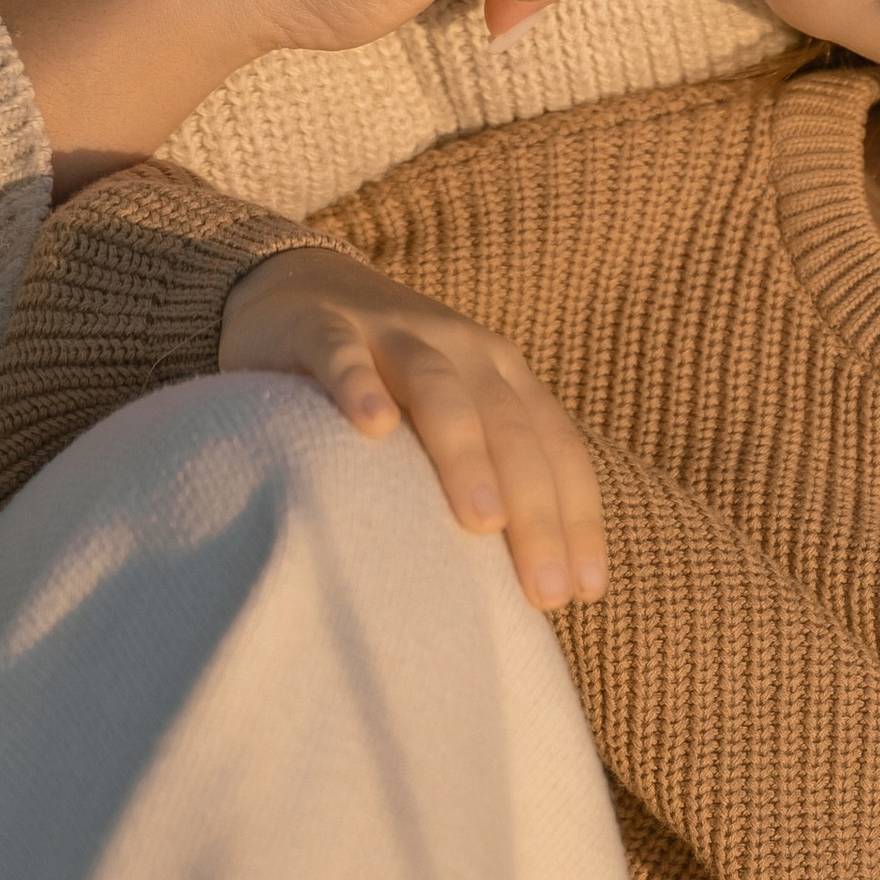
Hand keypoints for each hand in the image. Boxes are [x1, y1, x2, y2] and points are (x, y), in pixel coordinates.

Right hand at [222, 245, 604, 608]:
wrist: (297, 287)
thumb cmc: (384, 385)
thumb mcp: (444, 421)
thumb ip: (481, 476)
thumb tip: (523, 587)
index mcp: (502, 376)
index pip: (554, 448)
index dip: (575, 517)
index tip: (583, 591)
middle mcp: (461, 350)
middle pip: (510, 429)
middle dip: (535, 510)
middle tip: (545, 587)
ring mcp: (392, 333)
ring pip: (440, 391)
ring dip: (465, 453)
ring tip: (481, 520)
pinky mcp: (320, 329)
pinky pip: (343, 356)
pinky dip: (359, 386)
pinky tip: (371, 428)